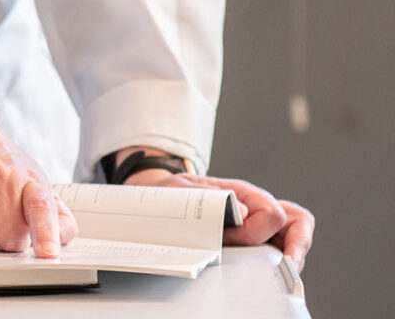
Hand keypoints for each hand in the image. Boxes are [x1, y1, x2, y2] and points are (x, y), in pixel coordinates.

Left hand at [126, 169, 314, 271]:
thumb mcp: (183, 189)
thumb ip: (211, 197)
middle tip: (287, 264)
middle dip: (297, 244)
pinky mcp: (256, 236)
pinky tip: (274, 270)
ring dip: (294, 252)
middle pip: (296, 220)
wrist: (164, 195)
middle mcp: (255, 205)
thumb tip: (243, 211)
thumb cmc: (175, 192)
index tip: (231, 239)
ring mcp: (259, 221)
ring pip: (295, 233)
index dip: (253, 231)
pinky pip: (282, 244)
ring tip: (286, 271)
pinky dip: (283, 257)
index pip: (271, 212)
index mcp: (240, 191)